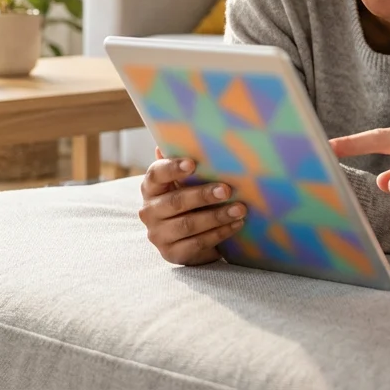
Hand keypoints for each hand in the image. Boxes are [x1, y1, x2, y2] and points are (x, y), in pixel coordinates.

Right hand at [139, 146, 246, 264]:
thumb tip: (183, 136)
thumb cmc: (188, 200)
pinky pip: (197, 244)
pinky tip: (235, 225)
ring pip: (188, 225)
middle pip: (175, 202)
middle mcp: (149, 211)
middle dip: (203, 195)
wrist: (187, 238)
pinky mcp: (172, 254)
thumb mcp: (185, 181)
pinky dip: (219, 234)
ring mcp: (158, 235)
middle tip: (227, 189)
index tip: (193, 163)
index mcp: (150, 188)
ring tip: (240, 209)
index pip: (156, 174)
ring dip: (216, 216)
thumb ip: (183, 163)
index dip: (172, 168)